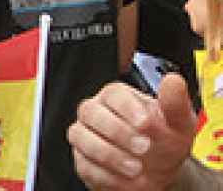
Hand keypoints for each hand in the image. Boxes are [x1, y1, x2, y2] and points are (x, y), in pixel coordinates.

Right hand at [70, 77, 197, 189]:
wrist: (159, 171)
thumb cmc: (166, 142)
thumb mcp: (180, 124)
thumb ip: (175, 104)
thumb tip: (173, 81)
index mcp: (118, 97)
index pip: (113, 93)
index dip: (127, 108)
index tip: (145, 123)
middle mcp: (96, 112)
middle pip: (90, 112)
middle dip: (117, 132)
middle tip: (143, 147)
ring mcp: (85, 135)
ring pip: (81, 137)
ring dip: (110, 155)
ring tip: (136, 168)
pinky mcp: (82, 160)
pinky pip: (84, 164)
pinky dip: (106, 175)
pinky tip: (126, 179)